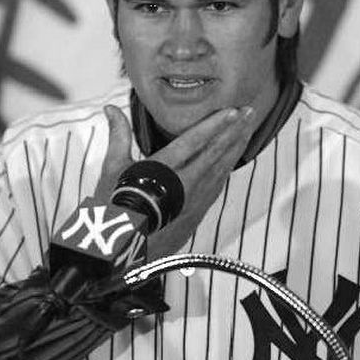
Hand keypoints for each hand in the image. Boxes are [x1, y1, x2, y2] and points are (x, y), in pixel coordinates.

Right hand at [94, 104, 255, 260]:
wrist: (121, 251)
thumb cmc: (116, 208)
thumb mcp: (114, 169)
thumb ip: (118, 135)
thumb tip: (110, 109)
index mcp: (163, 169)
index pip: (194, 141)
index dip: (215, 124)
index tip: (232, 111)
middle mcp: (183, 183)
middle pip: (215, 151)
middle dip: (234, 130)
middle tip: (249, 112)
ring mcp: (194, 199)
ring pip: (221, 168)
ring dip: (236, 146)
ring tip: (248, 128)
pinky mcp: (198, 212)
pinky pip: (218, 185)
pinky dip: (228, 168)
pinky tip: (235, 158)